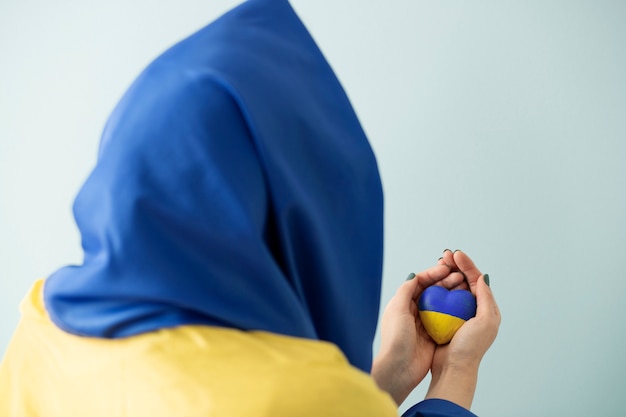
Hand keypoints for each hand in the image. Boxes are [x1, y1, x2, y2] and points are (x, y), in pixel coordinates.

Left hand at [371, 263, 465, 405]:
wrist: (399, 369)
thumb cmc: (396, 338)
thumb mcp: (397, 309)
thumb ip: (406, 290)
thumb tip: (415, 275)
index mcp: (402, 303)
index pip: (420, 282)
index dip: (433, 273)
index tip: (447, 268)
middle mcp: (413, 311)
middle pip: (432, 290)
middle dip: (445, 281)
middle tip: (460, 276)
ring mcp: (424, 323)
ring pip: (441, 303)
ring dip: (452, 293)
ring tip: (464, 286)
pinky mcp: (433, 335)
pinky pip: (446, 318)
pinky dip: (455, 310)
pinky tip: (464, 304)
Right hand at [426, 250, 500, 408]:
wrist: (453, 368)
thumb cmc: (470, 347)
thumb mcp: (485, 321)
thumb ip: (486, 298)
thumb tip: (482, 277)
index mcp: (486, 308)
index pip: (477, 279)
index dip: (467, 265)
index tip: (456, 255)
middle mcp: (473, 309)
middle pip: (464, 280)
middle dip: (456, 265)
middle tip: (445, 254)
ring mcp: (458, 314)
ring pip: (452, 287)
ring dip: (446, 273)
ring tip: (438, 264)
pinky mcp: (445, 319)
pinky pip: (441, 297)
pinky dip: (437, 287)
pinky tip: (430, 281)